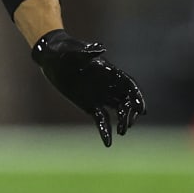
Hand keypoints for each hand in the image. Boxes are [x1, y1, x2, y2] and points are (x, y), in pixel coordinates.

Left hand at [31, 29, 145, 146]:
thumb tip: (100, 48)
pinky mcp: (90, 106)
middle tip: (129, 124)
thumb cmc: (64, 51)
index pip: (129, 85)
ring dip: (122, 121)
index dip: (137, 96)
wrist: (52, 58)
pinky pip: (101, 120)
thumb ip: (87, 52)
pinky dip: (105, 131)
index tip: (141, 109)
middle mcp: (108, 85)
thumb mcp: (74, 52)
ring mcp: (100, 96)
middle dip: (131, 112)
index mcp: (109, 72)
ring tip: (122, 132)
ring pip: (117, 110)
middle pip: (127, 100)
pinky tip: (108, 143)